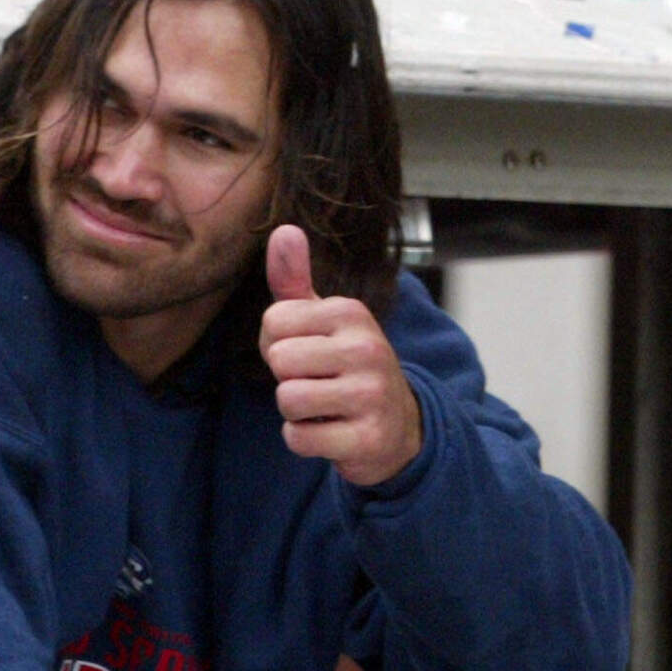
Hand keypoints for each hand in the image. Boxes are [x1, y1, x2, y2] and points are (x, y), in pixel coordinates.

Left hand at [260, 224, 421, 486]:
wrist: (398, 428)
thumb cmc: (346, 368)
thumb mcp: (323, 322)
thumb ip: (294, 280)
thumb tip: (283, 230)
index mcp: (351, 313)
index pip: (273, 322)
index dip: (277, 345)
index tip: (307, 355)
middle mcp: (367, 347)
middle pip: (280, 361)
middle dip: (286, 380)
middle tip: (316, 384)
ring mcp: (371, 394)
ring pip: (288, 400)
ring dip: (295, 413)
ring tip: (324, 408)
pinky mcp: (368, 437)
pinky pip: (299, 438)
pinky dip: (304, 440)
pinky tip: (330, 433)